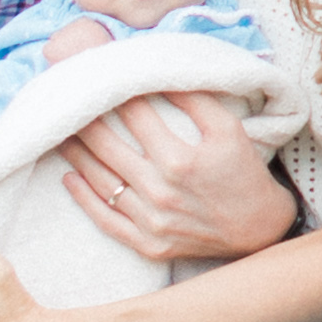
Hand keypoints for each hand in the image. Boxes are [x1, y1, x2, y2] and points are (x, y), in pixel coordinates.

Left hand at [62, 88, 298, 262]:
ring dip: (77, 155)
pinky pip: (106, 220)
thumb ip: (194, 100)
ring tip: (62, 134)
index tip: (100, 78)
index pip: (135, 116)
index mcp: (180, 160)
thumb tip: (159, 77)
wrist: (260, 228)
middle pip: (108, 147)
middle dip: (85, 121)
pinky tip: (70, 179)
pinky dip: (84, 199)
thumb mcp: (229, 128)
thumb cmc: (244, 172)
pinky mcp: (148, 244)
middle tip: (68, 103)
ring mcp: (151, 221)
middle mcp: (160, 192)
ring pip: (101, 182)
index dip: (115, 93)